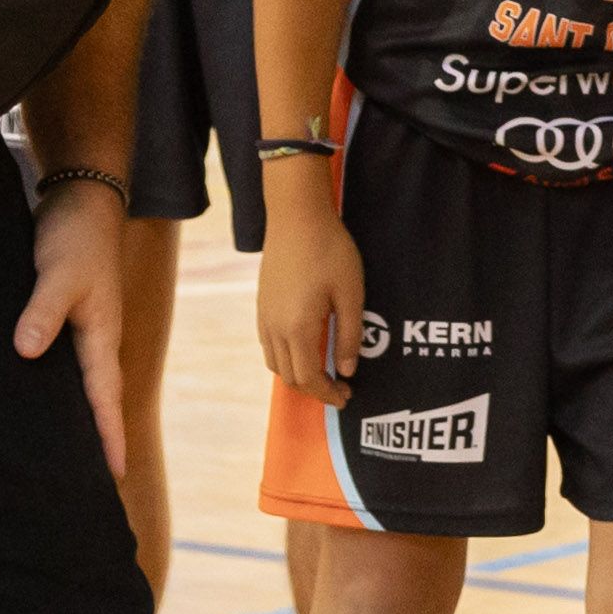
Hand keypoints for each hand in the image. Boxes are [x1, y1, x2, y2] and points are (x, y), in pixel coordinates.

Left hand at [18, 178, 130, 479]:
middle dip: (99, 440)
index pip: (104, 397)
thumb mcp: (59, 272)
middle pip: (98, 401)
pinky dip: (58, 391)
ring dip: (80, 418)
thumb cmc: (74, 237)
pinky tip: (39, 402)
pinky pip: (63, 368)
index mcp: (101, 336)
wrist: (82, 200)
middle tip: (96, 486)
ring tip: (68, 456)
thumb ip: (43, 311)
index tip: (113, 476)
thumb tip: (27, 351)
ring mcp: (80, 331)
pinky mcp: (62, 321)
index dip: (107, 436)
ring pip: (80, 386)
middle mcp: (94, 341)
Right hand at [252, 199, 361, 404]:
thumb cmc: (330, 252)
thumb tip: (348, 370)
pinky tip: (306, 348)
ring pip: (275, 363)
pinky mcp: (261, 306)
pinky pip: (269, 345)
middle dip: (314, 389)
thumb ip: (349, 336)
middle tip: (341, 388)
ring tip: (325, 372)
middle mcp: (274, 329)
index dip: (328, 393)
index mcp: (297, 329)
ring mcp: (264, 317)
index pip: (309, 378)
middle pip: (289, 376)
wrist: (296, 217)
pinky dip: (286, 358)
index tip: (348, 396)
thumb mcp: (351, 294)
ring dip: (298, 375)